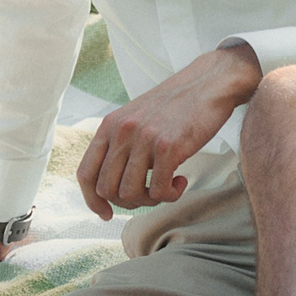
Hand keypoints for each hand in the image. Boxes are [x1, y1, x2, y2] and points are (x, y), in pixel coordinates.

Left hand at [77, 43, 262, 218]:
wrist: (210, 82)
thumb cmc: (177, 104)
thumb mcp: (137, 117)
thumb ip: (121, 143)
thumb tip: (110, 186)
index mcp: (110, 125)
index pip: (86, 173)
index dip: (92, 200)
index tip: (106, 213)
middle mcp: (123, 131)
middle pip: (107, 189)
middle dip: (127, 202)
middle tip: (149, 194)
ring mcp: (145, 138)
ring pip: (130, 194)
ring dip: (149, 200)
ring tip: (166, 187)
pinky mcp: (169, 146)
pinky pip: (159, 191)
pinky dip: (171, 194)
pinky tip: (181, 181)